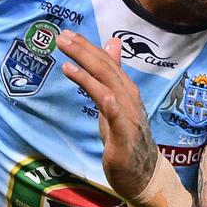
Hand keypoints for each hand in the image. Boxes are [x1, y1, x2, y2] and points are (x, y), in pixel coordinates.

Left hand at [57, 31, 157, 198]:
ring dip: (90, 74)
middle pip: (106, 71)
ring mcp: (128, 117)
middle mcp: (129, 99)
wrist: (143, 172)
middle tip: (62, 38)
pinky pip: (120, 120)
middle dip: (84, 53)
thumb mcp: (116, 100)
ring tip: (68, 63)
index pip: (106, 63)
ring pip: (110, 90)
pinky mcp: (125, 138)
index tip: (67, 34)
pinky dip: (113, 107)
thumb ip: (113, 73)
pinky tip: (105, 97)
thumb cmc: (127, 135)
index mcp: (125, 90)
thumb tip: (112, 42)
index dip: (87, 47)